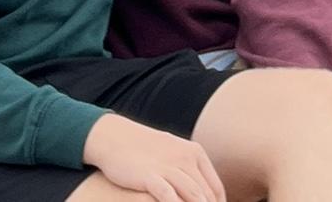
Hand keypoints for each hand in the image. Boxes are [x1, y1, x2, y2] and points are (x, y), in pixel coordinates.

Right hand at [83, 112, 225, 201]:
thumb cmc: (146, 150)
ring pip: (192, 193)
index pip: (215, 187)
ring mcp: (168, 165)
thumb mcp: (173, 153)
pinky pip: (168, 194)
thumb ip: (188, 169)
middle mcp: (185, 157)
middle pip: (205, 193)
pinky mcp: (150, 175)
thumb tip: (202, 190)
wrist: (116, 137)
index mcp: (195, 152)